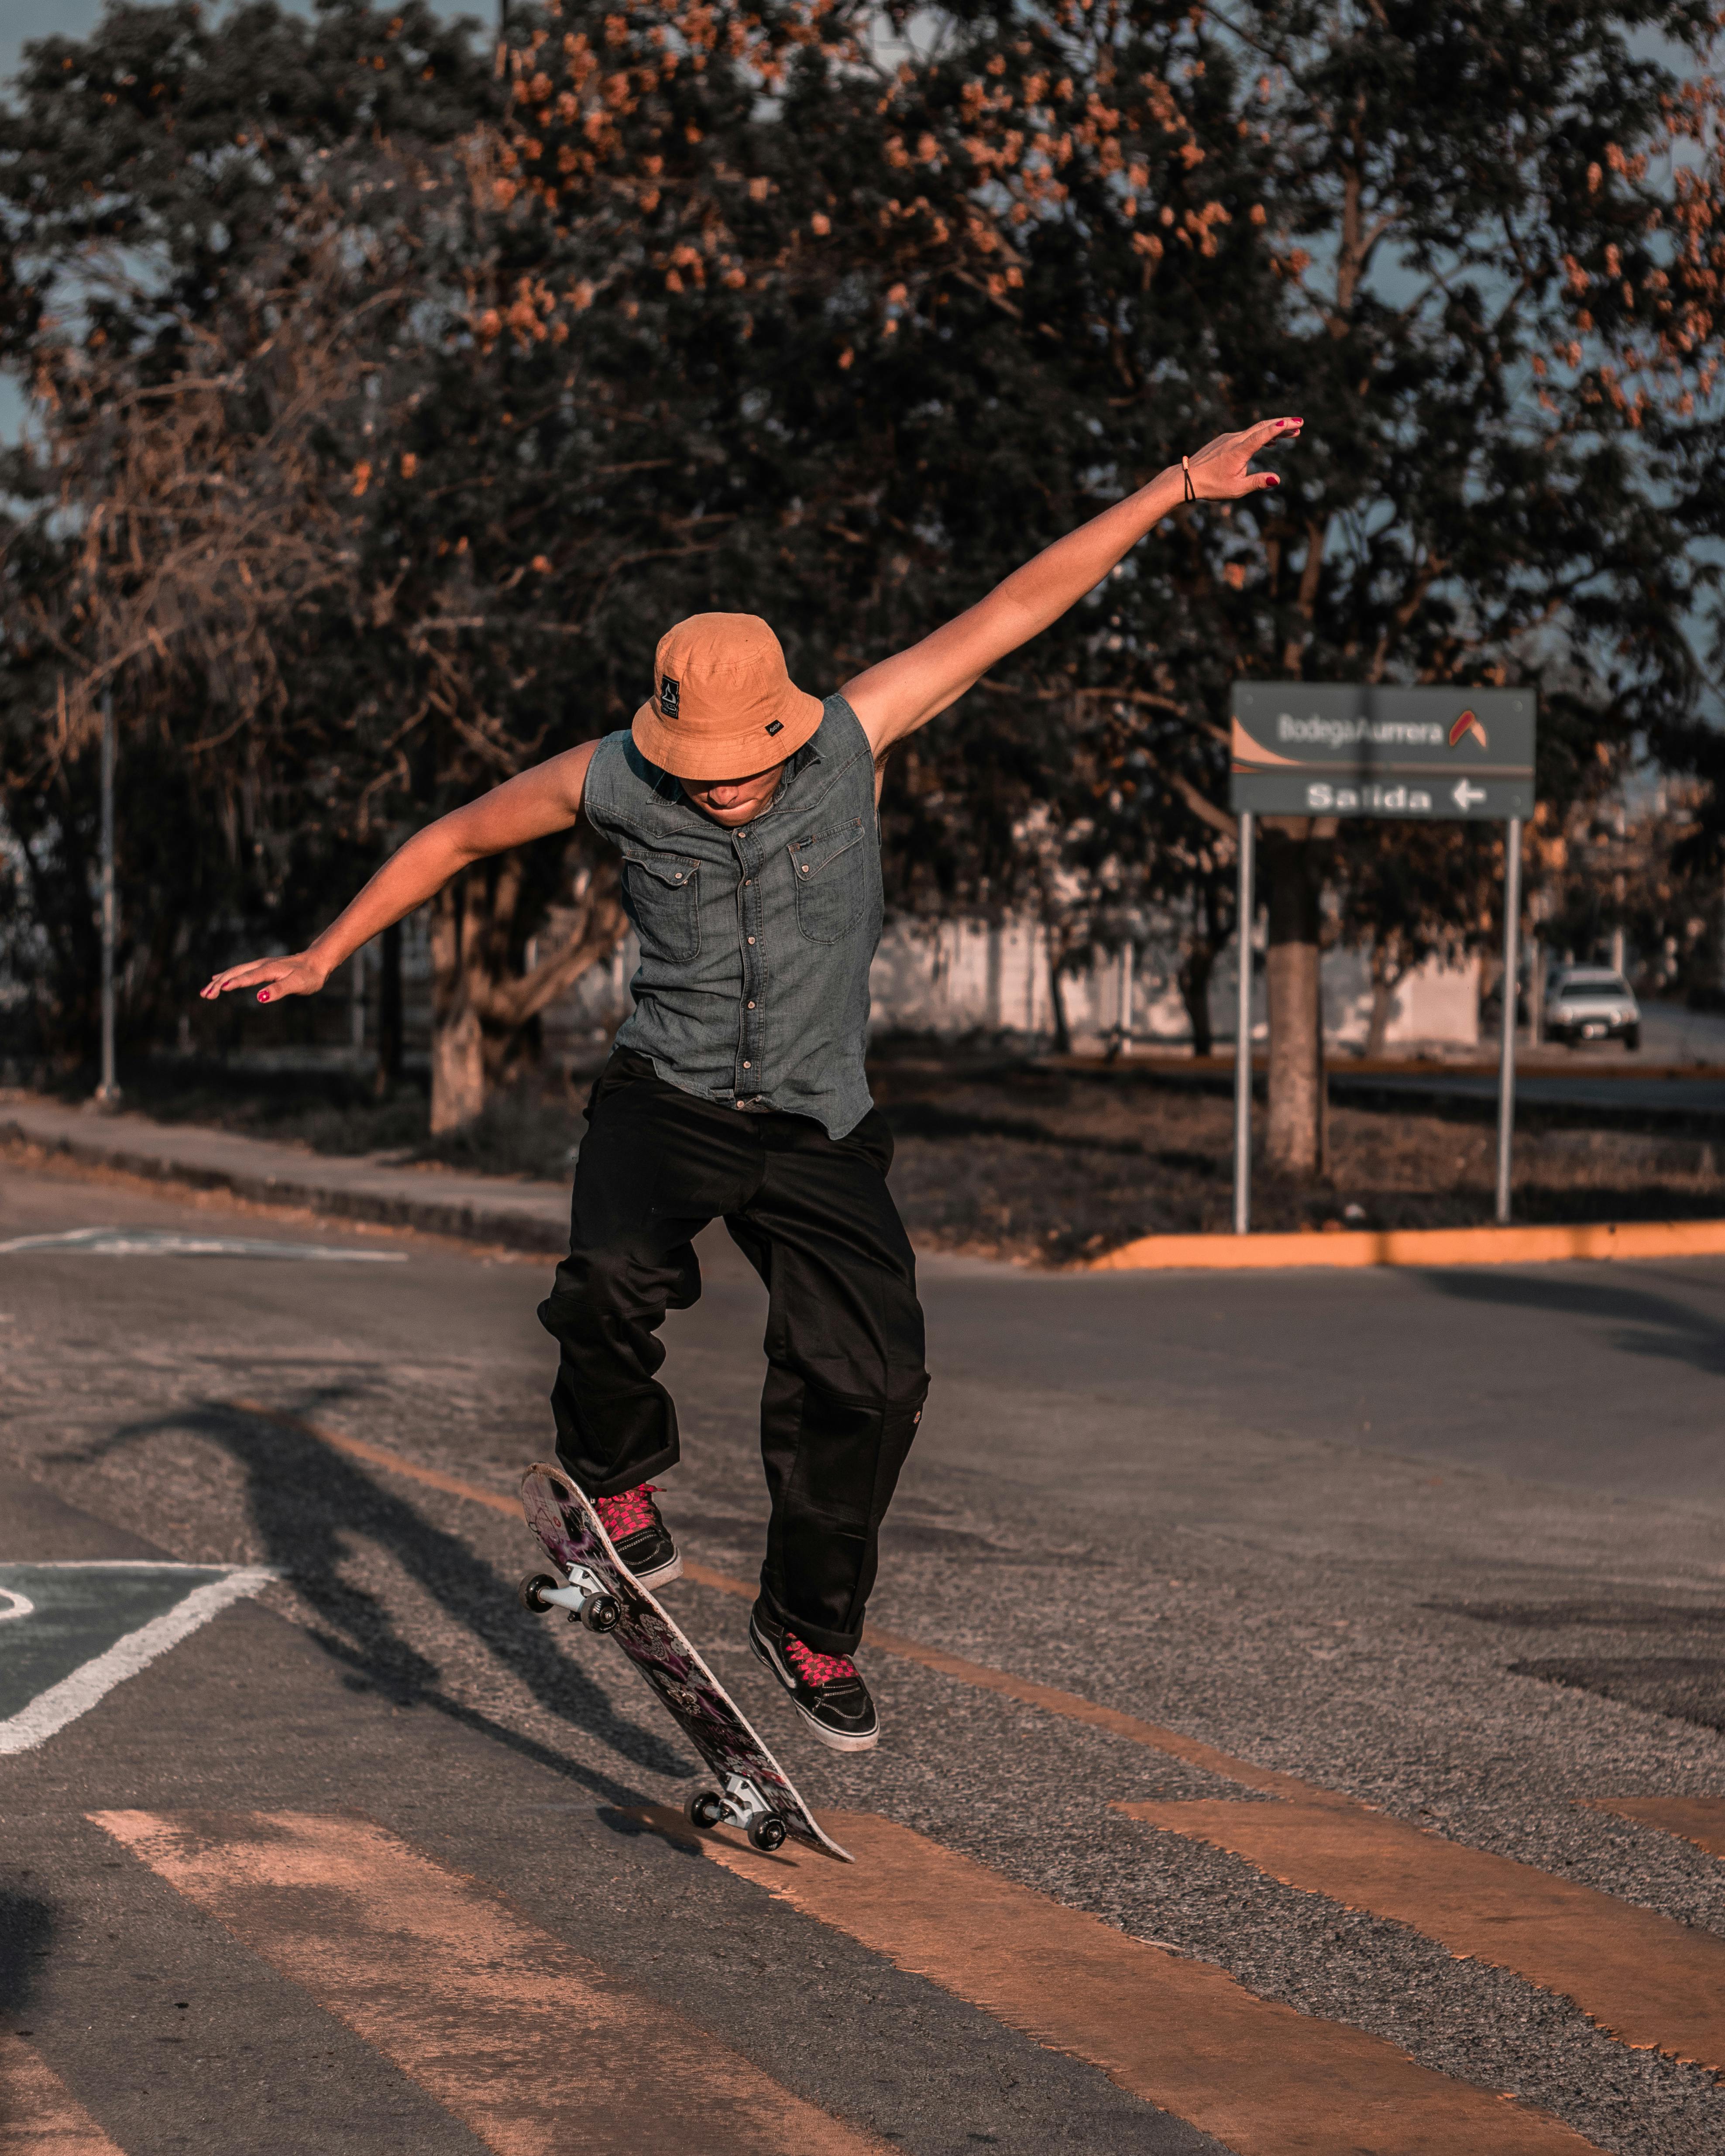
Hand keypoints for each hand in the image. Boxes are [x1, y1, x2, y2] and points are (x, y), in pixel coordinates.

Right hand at [200, 951, 328, 1005]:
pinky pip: (240, 970)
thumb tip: (260, 997)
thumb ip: (279, 990)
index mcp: (268, 970)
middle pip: (235, 973)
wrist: (318, 962)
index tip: (218, 990)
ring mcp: (261, 965)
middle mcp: (262, 965)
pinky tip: (219, 978)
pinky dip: (227, 975)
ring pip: (235, 971)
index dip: (233, 983)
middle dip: (219, 984)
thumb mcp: (297, 985)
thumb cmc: (309, 975)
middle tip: (204, 995)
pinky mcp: (263, 967)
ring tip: (206, 991)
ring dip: (220, 980)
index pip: (247, 977)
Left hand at [1185, 416, 1302, 500]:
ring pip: (1255, 430)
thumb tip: (1277, 480)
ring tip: (1291, 434)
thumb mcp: (1236, 489)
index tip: (1293, 423)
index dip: (1279, 429)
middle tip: (1300, 425)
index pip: (1262, 434)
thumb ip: (1257, 482)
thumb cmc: (1211, 486)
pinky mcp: (1224, 440)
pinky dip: (1261, 435)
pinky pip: (1247, 434)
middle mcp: (1234, 440)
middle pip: (1262, 427)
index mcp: (1239, 451)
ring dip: (1273, 430)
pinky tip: (1269, 442)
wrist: (1187, 478)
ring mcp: (1228, 438)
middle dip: (1283, 425)